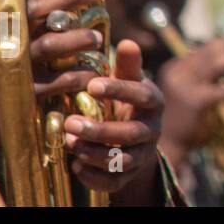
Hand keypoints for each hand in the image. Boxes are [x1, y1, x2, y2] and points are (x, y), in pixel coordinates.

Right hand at [0, 0, 107, 154]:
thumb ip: (22, 26)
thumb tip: (62, 2)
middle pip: (36, 11)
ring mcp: (9, 68)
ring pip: (50, 44)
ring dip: (79, 38)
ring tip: (98, 38)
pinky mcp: (22, 94)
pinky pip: (60, 80)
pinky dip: (80, 75)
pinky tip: (93, 72)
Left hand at [64, 39, 164, 203]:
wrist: (135, 136)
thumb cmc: (126, 100)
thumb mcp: (129, 80)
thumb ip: (128, 65)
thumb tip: (127, 42)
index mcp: (154, 102)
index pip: (142, 96)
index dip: (119, 90)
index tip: (92, 85)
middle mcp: (153, 130)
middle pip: (131, 134)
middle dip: (101, 130)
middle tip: (70, 123)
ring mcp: (143, 154)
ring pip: (123, 160)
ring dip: (94, 153)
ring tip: (69, 142)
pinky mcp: (131, 174)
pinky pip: (115, 182)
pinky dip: (94, 177)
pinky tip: (75, 166)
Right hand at [157, 35, 223, 167]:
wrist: (163, 144)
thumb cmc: (175, 118)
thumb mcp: (179, 90)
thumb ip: (194, 74)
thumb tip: (218, 58)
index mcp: (173, 69)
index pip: (199, 51)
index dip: (217, 45)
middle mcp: (178, 74)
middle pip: (208, 53)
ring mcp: (187, 86)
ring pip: (215, 64)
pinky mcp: (198, 101)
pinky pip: (223, 90)